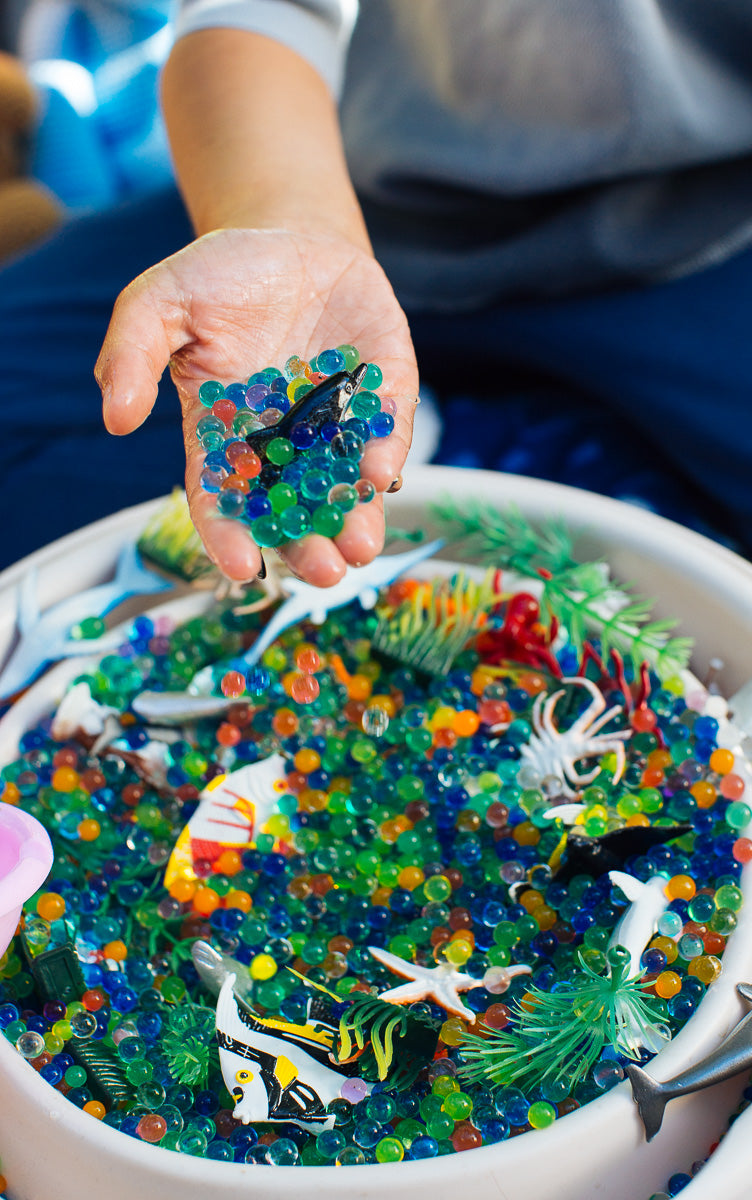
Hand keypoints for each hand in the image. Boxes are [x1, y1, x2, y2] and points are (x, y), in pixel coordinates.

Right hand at [95, 227, 417, 584]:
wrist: (289, 233)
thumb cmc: (219, 274)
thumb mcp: (161, 299)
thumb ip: (131, 352)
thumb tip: (114, 418)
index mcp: (227, 434)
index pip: (224, 497)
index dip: (230, 534)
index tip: (243, 567)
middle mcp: (285, 442)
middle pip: (294, 508)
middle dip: (309, 546)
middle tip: (324, 571)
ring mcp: (337, 420)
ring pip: (347, 484)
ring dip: (357, 520)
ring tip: (361, 547)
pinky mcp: (383, 390)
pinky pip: (388, 429)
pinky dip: (387, 452)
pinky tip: (382, 473)